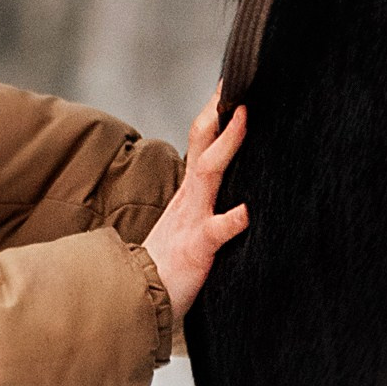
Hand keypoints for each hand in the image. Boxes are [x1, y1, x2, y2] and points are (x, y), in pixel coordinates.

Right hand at [141, 89, 247, 321]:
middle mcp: (190, 200)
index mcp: (189, 193)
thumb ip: (207, 206)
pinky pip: (215, 231)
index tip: (230, 83)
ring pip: (209, 174)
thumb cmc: (168, 266)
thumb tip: (235, 190)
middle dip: (218, 113)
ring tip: (243, 118)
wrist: (140, 302)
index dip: (214, 112)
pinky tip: (246, 211)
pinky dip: (231, 220)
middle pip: (203, 145)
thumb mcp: (189, 227)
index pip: (202, 142)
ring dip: (227, 144)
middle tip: (234, 85)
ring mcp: (192, 221)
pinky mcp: (196, 249)